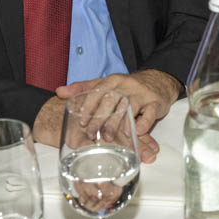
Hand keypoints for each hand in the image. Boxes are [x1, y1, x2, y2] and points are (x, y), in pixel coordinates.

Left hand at [51, 69, 180, 162]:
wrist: (157, 81)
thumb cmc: (128, 87)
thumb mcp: (105, 84)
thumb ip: (83, 88)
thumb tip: (60, 92)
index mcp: (112, 80)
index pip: (97, 92)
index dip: (89, 108)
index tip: (82, 123)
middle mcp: (126, 85)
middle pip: (111, 101)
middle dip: (100, 119)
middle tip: (92, 134)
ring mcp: (142, 93)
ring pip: (128, 107)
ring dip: (118, 124)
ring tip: (110, 138)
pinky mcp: (155, 102)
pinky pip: (149, 113)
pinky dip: (143, 124)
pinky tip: (136, 133)